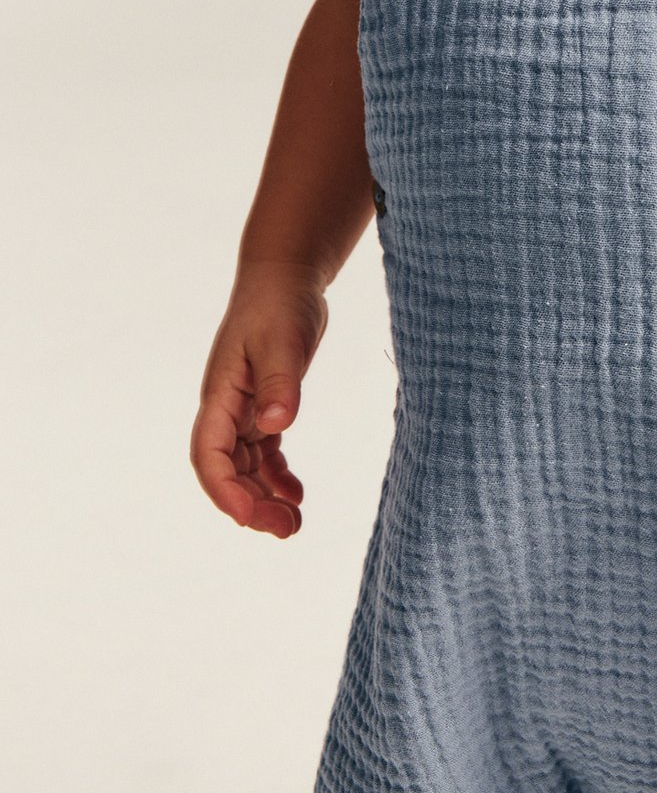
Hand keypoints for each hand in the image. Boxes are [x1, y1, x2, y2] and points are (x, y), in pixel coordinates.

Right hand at [189, 259, 329, 537]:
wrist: (287, 277)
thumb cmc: (280, 303)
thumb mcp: (282, 341)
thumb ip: (280, 383)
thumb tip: (276, 425)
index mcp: (220, 394)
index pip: (210, 454)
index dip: (224, 490)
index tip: (249, 517)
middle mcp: (226, 407)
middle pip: (227, 469)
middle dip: (250, 504)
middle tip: (287, 529)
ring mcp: (243, 407)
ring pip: (245, 465)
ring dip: (263, 495)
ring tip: (293, 523)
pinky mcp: (263, 402)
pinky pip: (263, 450)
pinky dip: (276, 474)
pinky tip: (296, 492)